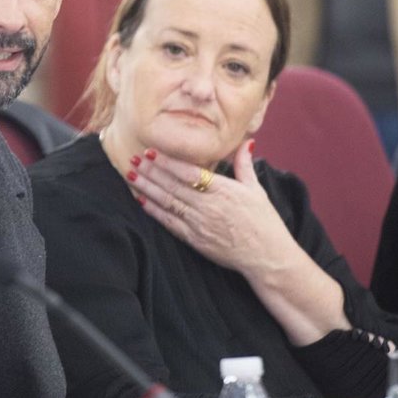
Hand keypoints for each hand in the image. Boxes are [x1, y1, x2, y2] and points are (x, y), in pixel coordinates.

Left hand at [128, 141, 291, 274]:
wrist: (266, 257)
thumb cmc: (263, 222)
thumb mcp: (256, 190)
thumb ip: (245, 165)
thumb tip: (247, 141)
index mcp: (224, 190)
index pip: (189, 172)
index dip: (168, 162)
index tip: (151, 152)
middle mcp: (209, 205)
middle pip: (173, 185)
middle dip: (151, 171)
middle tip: (133, 159)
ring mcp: (199, 223)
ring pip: (167, 202)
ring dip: (147, 188)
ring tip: (131, 176)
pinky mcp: (194, 240)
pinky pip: (169, 222)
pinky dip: (154, 211)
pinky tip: (141, 200)